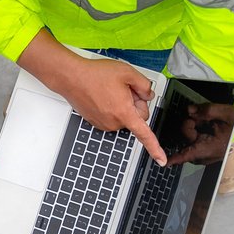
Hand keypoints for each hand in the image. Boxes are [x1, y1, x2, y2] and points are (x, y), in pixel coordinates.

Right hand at [18, 33, 165, 164]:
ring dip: (123, 104)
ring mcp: (104, 124)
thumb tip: (148, 96)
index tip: (161, 160)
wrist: (71, 77)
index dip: (155, 148)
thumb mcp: (127, 73)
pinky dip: (113, 107)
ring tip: (111, 90)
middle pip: (137, 118)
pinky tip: (105, 94)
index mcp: (124, 113)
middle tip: (125, 89)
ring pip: (124, 117)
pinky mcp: (97, 122)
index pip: (144, 134)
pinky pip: (113, 116)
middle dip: (136, 104)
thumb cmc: (95, 75)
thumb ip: (145, 86)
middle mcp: (114, 122)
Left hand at [162, 102, 233, 166]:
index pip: (187, 154)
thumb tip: (189, 110)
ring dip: (195, 127)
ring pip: (188, 137)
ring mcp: (202, 155)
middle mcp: (204, 155)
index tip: (164, 163)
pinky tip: (207, 128)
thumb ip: (207, 110)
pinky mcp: (201, 153)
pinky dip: (196, 131)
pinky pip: (192, 140)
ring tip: (209, 123)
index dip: (174, 158)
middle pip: (186, 137)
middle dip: (191, 125)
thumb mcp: (227, 113)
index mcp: (209, 148)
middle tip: (204, 119)